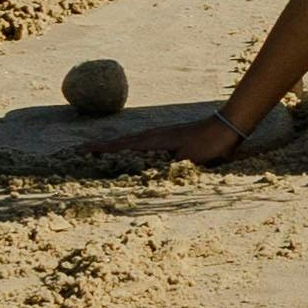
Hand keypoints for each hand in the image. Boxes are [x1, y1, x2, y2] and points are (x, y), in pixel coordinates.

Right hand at [81, 114, 249, 170]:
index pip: (121, 146)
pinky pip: (144, 146)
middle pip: (122, 143)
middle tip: (81, 152)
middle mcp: (153, 136)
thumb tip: (150, 179)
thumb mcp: (187, 159)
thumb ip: (168, 168)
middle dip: (102, 148)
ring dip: (116, 149)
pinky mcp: (169, 140)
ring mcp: (161, 137)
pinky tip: (132, 156)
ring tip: (99, 154)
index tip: (80, 150)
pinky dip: (132, 150)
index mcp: (153, 140)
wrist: (227, 128)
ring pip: (132, 144)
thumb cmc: (207, 143)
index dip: (101, 149)